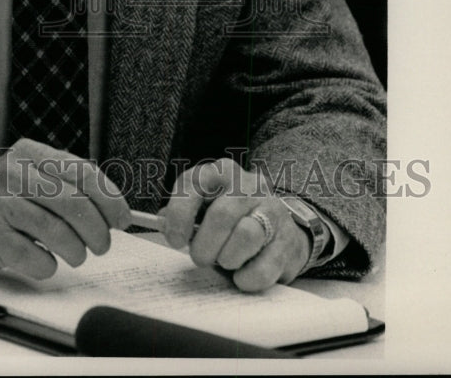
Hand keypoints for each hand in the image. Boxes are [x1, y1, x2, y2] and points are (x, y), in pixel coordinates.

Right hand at [0, 138, 130, 278]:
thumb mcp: (27, 179)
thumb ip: (64, 185)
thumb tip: (113, 209)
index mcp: (28, 153)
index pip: (81, 172)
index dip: (109, 198)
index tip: (121, 218)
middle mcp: (13, 172)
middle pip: (73, 202)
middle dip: (97, 230)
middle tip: (102, 245)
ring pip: (57, 230)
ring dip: (75, 250)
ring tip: (75, 256)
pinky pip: (33, 255)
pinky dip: (47, 265)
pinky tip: (44, 262)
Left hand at [162, 158, 310, 291]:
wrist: (279, 227)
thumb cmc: (231, 218)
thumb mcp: (204, 206)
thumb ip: (182, 213)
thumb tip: (162, 222)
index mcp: (220, 172)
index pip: (193, 184)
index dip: (179, 214)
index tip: (175, 239)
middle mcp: (248, 184)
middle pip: (222, 216)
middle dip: (205, 246)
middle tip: (201, 258)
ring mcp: (272, 209)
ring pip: (246, 237)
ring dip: (228, 259)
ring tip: (225, 262)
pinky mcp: (288, 239)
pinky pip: (264, 266)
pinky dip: (247, 278)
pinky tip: (242, 275)